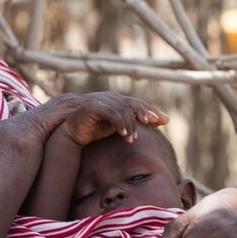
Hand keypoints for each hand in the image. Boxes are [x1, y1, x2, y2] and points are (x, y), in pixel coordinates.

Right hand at [49, 91, 167, 147]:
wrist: (71, 132)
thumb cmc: (94, 130)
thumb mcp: (116, 127)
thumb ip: (132, 124)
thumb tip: (153, 125)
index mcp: (118, 102)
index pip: (138, 104)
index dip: (151, 110)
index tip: (164, 120)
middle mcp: (111, 98)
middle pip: (133, 103)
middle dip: (145, 113)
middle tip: (154, 123)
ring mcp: (102, 101)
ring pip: (122, 109)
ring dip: (130, 124)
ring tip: (132, 139)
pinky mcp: (93, 106)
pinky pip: (110, 113)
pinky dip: (119, 123)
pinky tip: (123, 135)